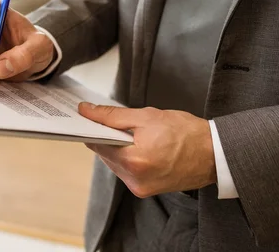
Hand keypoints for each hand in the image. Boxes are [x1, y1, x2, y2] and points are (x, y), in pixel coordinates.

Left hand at [78, 103, 216, 197]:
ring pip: (114, 163)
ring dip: (118, 148)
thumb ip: (112, 116)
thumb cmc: (186, 133)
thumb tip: (86, 111)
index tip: (89, 118)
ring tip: (135, 136)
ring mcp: (139, 188)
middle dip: (107, 137)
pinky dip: (128, 158)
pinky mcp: (144, 191)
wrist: (215, 154)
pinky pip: (126, 171)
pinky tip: (140, 147)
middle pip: (104, 154)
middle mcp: (134, 179)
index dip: (92, 128)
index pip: (96, 143)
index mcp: (134, 161)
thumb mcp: (146, 116)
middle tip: (118, 123)